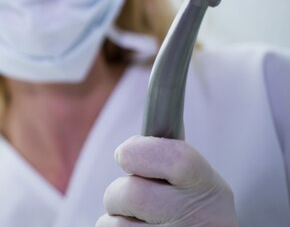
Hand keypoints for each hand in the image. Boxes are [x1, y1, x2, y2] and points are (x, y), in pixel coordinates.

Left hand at [96, 135, 238, 226]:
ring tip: (137, 221)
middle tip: (130, 196)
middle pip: (133, 193)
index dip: (139, 152)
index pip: (176, 160)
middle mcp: (200, 218)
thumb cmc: (190, 209)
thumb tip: (157, 109)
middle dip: (119, 192)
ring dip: (115, 218)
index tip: (126, 155)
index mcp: (208, 187)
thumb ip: (170, 154)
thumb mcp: (195, 181)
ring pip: (116, 223)